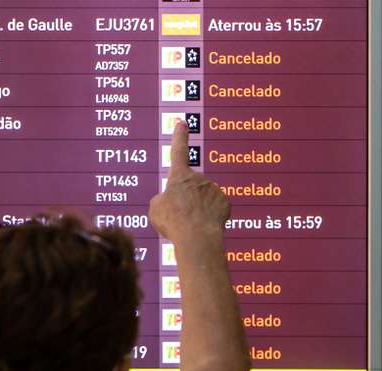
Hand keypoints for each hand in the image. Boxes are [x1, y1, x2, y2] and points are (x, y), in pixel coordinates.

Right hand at [149, 122, 229, 245]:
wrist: (197, 236)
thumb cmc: (174, 222)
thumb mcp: (156, 209)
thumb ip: (163, 199)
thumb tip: (171, 200)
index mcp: (179, 176)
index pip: (178, 151)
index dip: (179, 136)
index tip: (182, 122)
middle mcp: (198, 178)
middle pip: (192, 187)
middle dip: (188, 200)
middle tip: (182, 217)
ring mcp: (214, 189)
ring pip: (205, 199)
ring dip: (199, 210)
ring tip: (192, 225)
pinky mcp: (225, 202)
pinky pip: (216, 208)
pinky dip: (211, 216)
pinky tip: (205, 225)